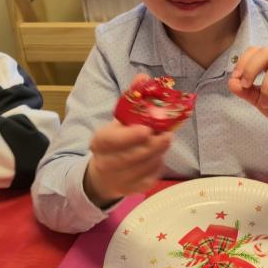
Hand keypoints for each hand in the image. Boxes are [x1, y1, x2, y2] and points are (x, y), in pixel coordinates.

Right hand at [83, 74, 171, 206]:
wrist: (106, 171)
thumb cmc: (116, 139)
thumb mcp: (120, 118)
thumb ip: (132, 97)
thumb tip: (144, 76)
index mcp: (99, 142)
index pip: (111, 141)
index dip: (129, 137)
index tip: (147, 130)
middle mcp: (106, 163)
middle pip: (130, 157)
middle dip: (152, 146)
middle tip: (168, 135)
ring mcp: (118, 179)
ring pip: (142, 168)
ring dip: (157, 154)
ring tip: (165, 141)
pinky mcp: (131, 190)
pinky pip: (149, 178)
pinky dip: (157, 166)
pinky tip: (159, 156)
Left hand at [228, 47, 267, 152]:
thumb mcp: (258, 100)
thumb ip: (245, 91)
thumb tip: (231, 82)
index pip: (257, 50)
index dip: (244, 61)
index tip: (237, 78)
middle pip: (266, 52)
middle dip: (251, 69)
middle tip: (246, 86)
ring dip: (266, 90)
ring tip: (266, 104)